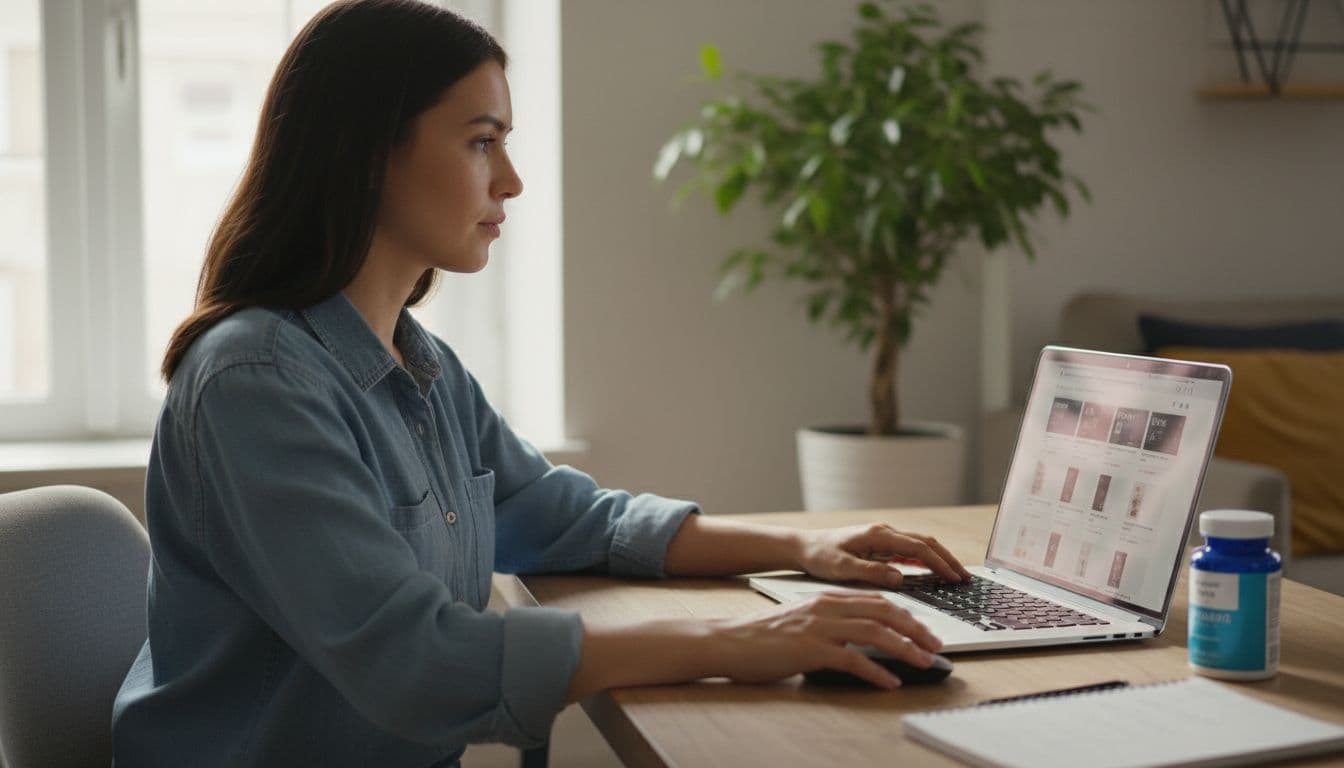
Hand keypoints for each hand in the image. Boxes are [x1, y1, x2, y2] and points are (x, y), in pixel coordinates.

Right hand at [708, 591, 941, 688]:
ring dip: (905, 649)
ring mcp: (819, 628)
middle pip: (884, 611)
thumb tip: (863, 640)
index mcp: (827, 599)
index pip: (877, 600)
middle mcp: (827, 608)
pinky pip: (853, 660)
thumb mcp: (803, 621)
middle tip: (936, 645)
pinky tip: (889, 683)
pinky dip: (876, 672)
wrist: (730, 642)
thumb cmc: (764, 637)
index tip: (925, 630)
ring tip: (924, 663)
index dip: (907, 614)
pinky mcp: (810, 650)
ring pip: (875, 632)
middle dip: (915, 628)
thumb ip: (832, 624)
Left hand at [795, 523, 973, 588]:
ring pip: (920, 545)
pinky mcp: (879, 545)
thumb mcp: (841, 568)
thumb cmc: (818, 556)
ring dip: (939, 558)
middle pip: (925, 543)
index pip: (919, 548)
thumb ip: (871, 572)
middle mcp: (883, 533)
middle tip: (965, 578)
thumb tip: (900, 577)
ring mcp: (882, 538)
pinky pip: (909, 551)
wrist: (802, 547)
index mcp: (878, 536)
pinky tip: (932, 572)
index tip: (955, 578)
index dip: (940, 563)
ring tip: (955, 575)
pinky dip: (925, 560)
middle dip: (947, 559)